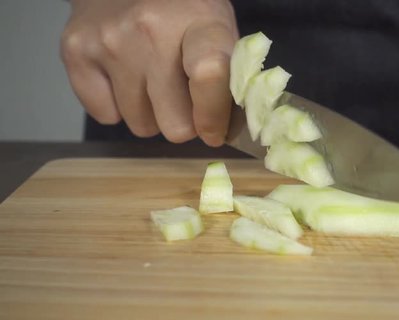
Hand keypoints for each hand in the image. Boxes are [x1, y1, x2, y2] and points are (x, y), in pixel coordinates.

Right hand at [61, 0, 237, 145]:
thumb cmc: (182, 11)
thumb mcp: (218, 29)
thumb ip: (228, 79)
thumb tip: (227, 132)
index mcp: (199, 23)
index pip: (210, 76)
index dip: (214, 116)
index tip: (215, 131)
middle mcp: (151, 31)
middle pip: (175, 124)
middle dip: (183, 122)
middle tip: (183, 99)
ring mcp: (110, 43)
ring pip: (142, 126)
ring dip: (152, 115)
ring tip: (153, 82)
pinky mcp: (76, 51)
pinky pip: (106, 116)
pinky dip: (117, 107)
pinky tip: (124, 77)